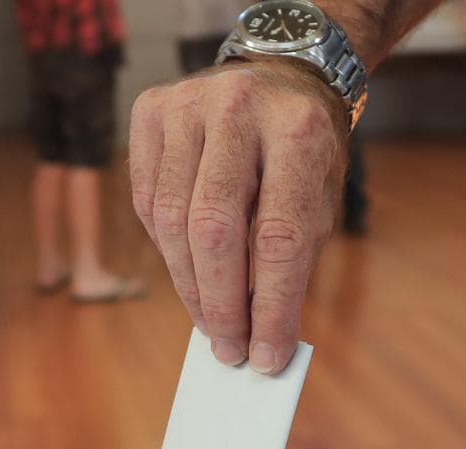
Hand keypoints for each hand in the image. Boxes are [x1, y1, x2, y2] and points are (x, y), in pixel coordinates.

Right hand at [129, 60, 349, 374]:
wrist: (280, 76)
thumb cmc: (303, 151)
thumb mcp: (318, 198)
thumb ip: (290, 259)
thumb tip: (255, 333)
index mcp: (299, 129)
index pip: (280, 237)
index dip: (271, 306)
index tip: (267, 356)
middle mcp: (239, 107)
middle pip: (214, 229)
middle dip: (220, 303)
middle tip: (229, 348)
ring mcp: (187, 103)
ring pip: (170, 220)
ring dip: (189, 285)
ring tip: (211, 320)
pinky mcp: (150, 110)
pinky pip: (147, 200)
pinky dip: (166, 246)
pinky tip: (189, 267)